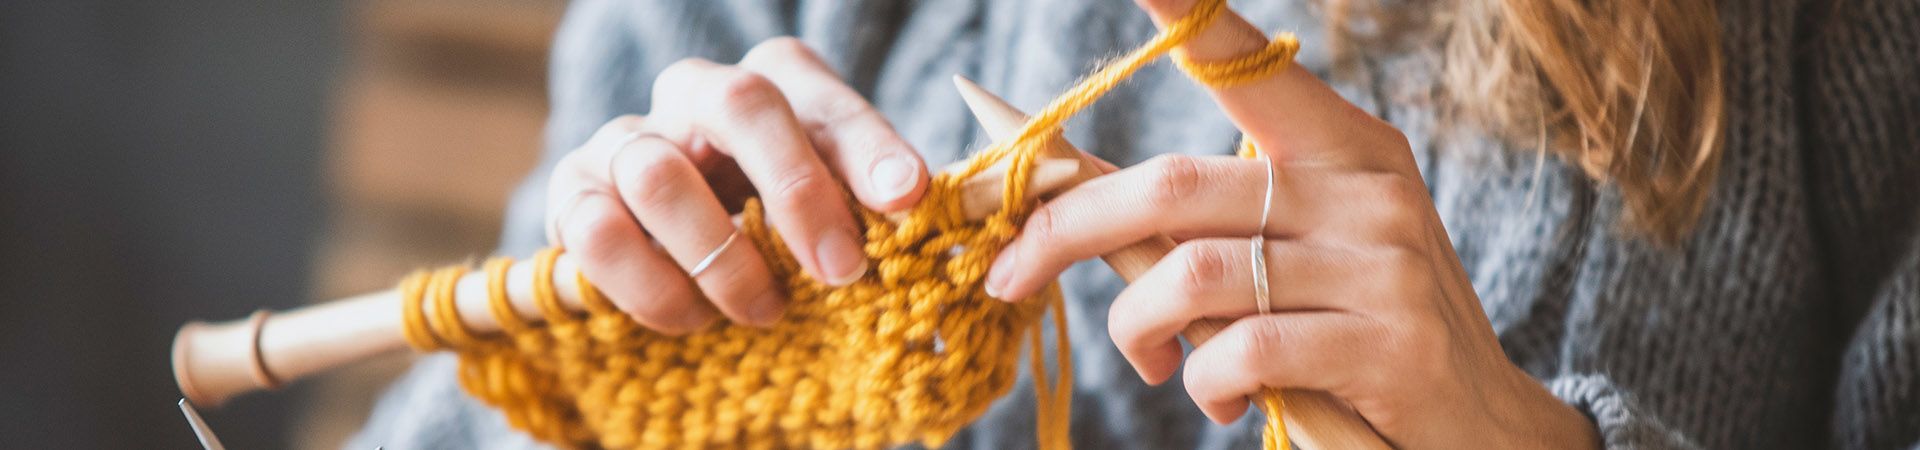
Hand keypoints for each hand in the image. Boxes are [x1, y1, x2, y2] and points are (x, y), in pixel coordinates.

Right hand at [545, 38, 927, 333]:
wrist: (690, 258)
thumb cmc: (783, 222)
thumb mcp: (839, 199)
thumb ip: (874, 190)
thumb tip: (913, 198)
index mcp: (770, 82)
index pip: (816, 89)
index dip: (864, 143)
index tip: (907, 198)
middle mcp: (693, 93)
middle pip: (738, 102)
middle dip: (796, 191)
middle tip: (840, 271)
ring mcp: (625, 141)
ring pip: (658, 174)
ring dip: (722, 257)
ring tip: (763, 310)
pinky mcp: (573, 199)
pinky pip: (597, 235)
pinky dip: (654, 288)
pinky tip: (694, 318)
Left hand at [982, 1, 1599, 447]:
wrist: (1480, 421)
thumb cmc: (1357, 324)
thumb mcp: (1293, 250)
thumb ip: (1200, 218)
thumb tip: (1067, 185)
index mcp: (1340, 143)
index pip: (1244, 62)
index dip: (1187, 13)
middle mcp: (1363, 188)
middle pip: (1174, 185)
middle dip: (1065, 230)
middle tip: (1006, 274)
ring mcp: (1381, 264)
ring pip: (1195, 276)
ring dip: (1135, 327)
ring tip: (1148, 359)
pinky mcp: (1387, 345)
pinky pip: (1244, 352)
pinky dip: (1202, 381)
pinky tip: (1215, 394)